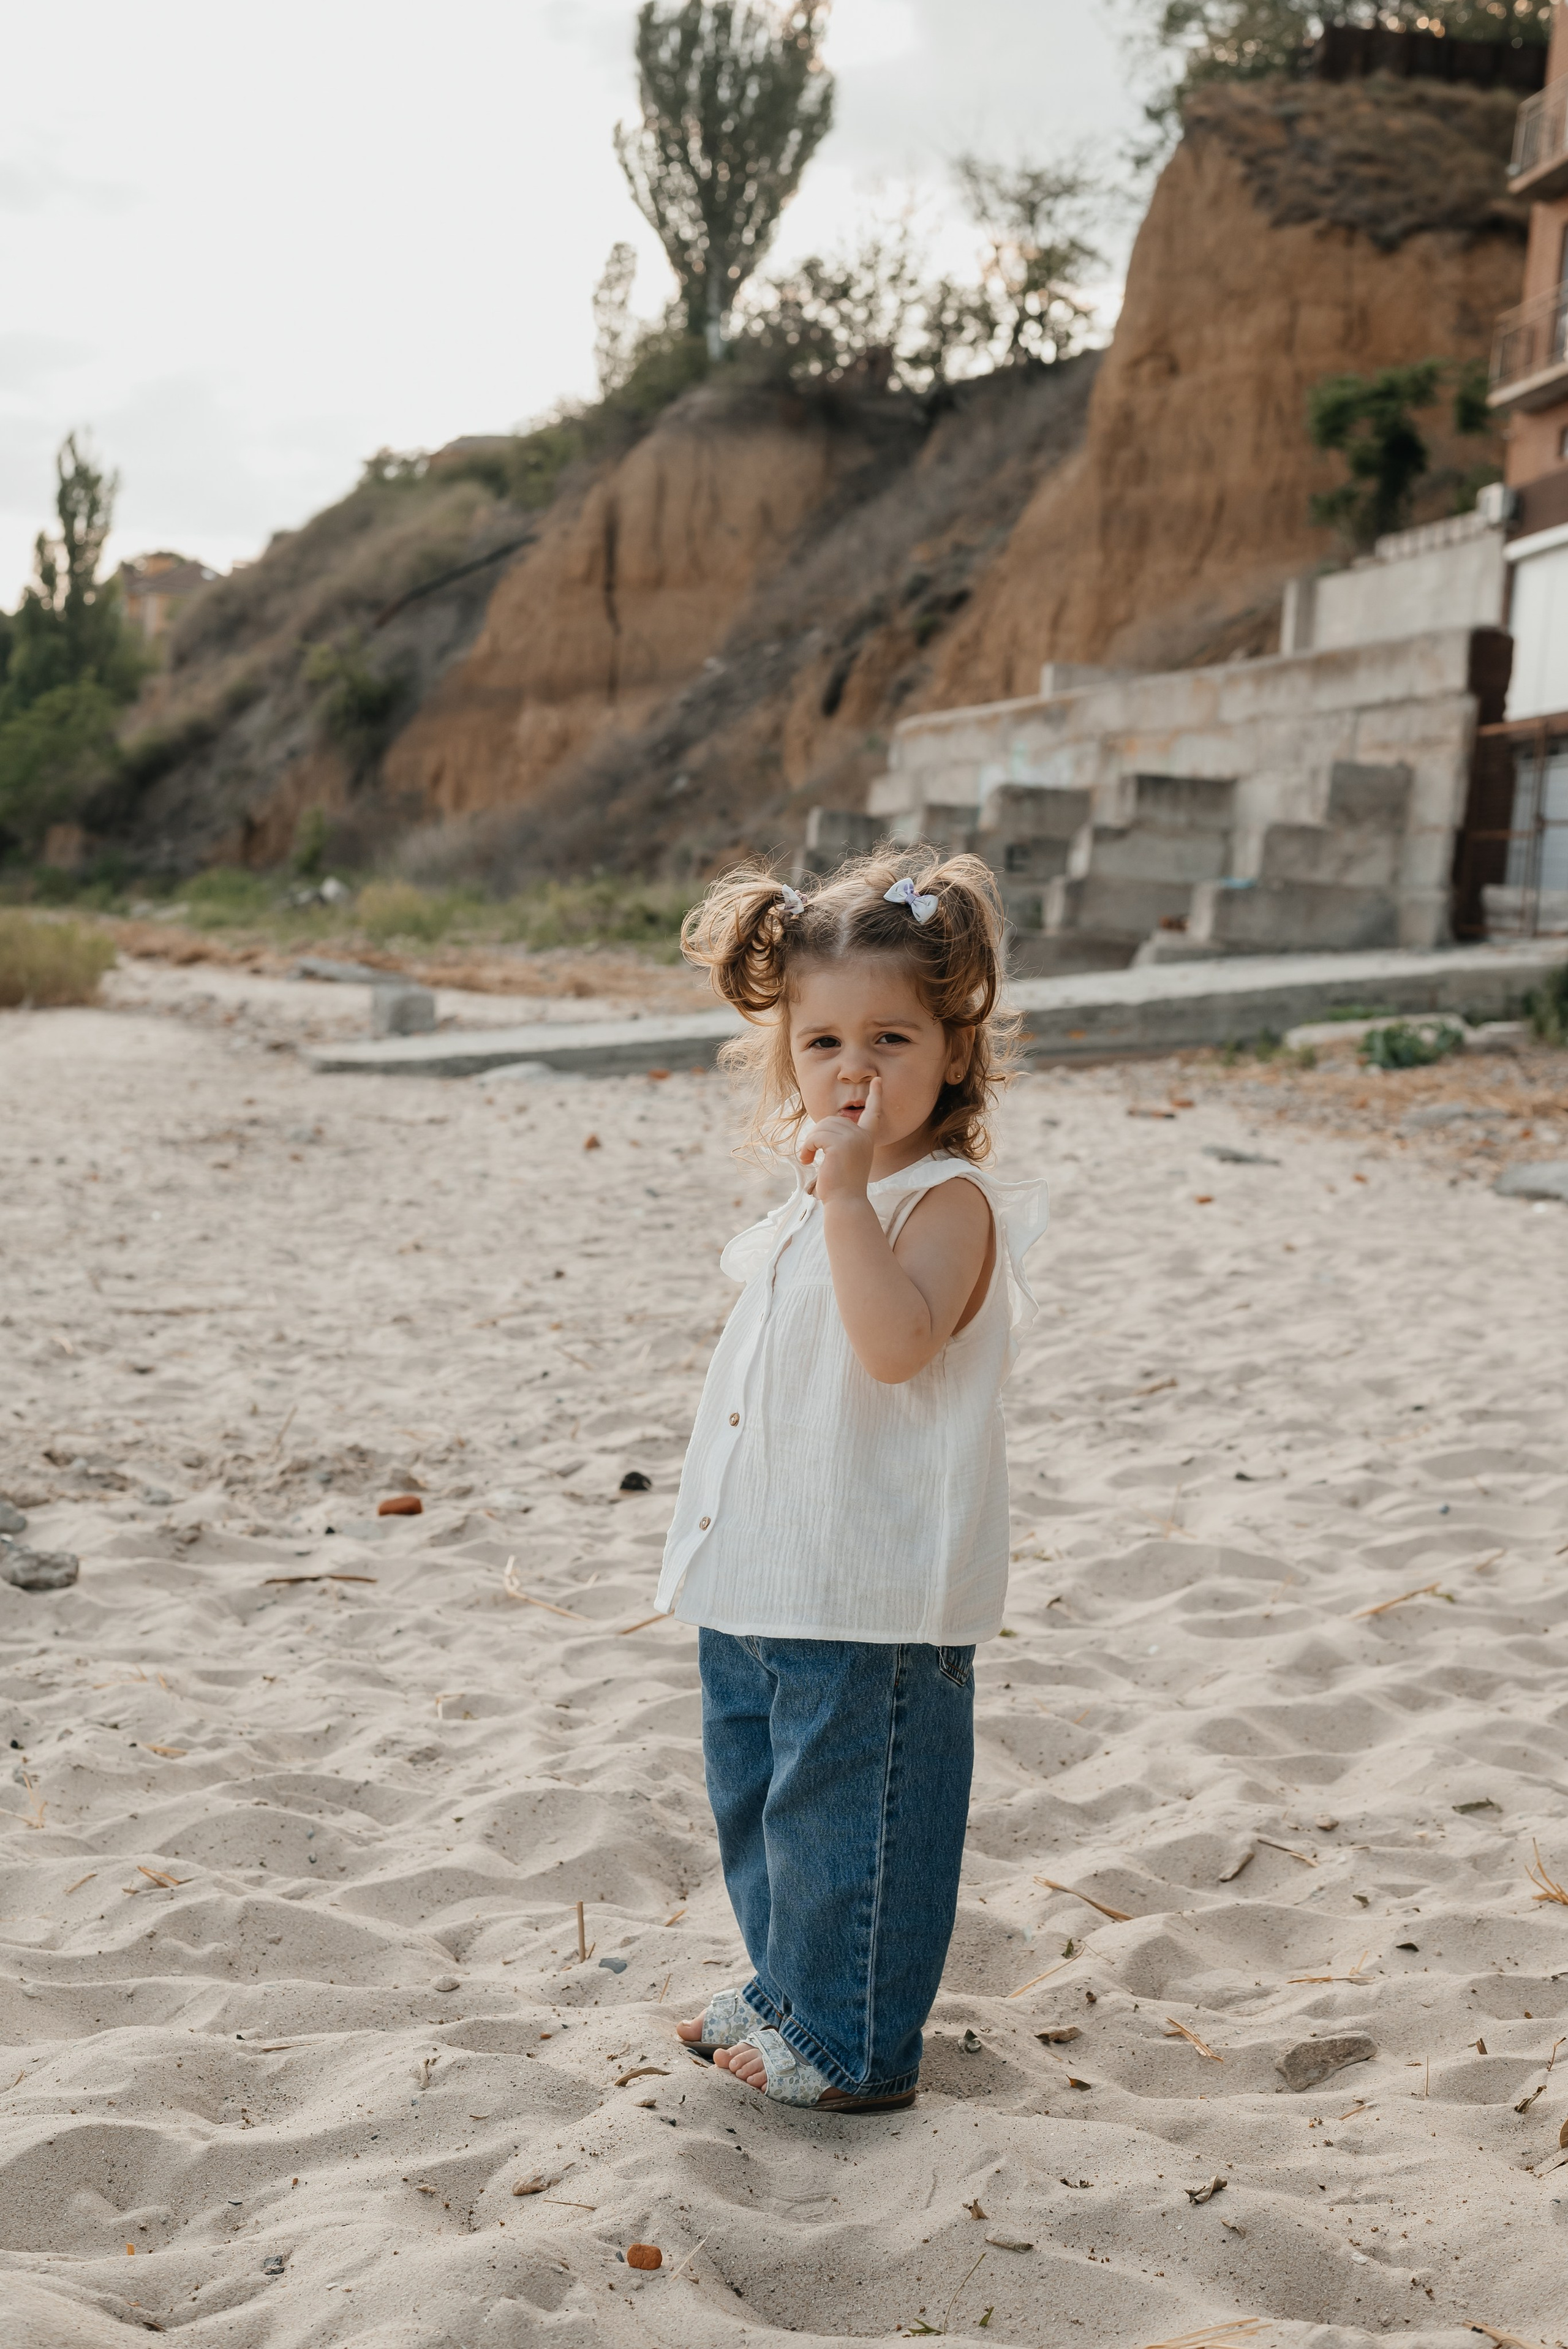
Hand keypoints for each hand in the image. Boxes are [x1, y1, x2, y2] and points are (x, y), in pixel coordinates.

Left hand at [799, 1074, 883, 1202]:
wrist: (845, 1203)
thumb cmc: (842, 1185)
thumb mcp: (845, 1159)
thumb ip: (841, 1141)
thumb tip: (824, 1129)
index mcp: (867, 1139)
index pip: (873, 1113)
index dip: (876, 1096)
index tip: (877, 1080)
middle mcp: (863, 1136)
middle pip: (833, 1119)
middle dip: (817, 1135)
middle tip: (809, 1155)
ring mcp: (853, 1140)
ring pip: (822, 1126)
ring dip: (810, 1142)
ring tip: (807, 1158)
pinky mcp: (840, 1145)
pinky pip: (816, 1136)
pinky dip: (807, 1147)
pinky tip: (807, 1159)